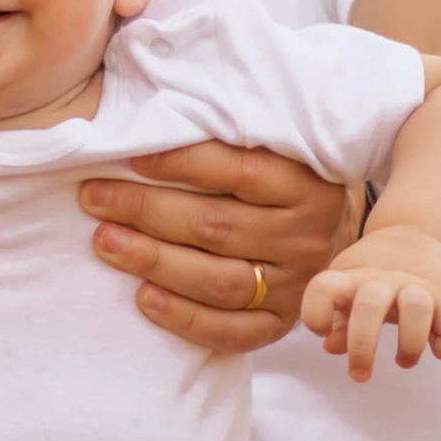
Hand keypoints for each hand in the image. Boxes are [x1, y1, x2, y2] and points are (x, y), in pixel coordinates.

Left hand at [80, 143, 360, 352]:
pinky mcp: (281, 323)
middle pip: (217, 227)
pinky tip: (143, 298)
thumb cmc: (289, 183)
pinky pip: (233, 332)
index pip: (241, 171)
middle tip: (94, 198)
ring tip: (104, 242)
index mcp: (306, 185)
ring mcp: (295, 285)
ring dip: (154, 261)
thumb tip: (158, 107)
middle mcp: (304, 237)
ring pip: (219, 281)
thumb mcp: (280, 149)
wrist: (345, 241)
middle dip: (147, 211)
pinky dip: (184, 318)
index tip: (131, 155)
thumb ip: (232, 132)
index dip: (182, 163)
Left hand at [299, 220, 440, 379]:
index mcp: (353, 276)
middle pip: (369, 307)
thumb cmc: (375, 276)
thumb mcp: (349, 289)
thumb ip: (337, 321)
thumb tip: (331, 347)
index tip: (323, 331)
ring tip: (403, 361)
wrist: (421, 235)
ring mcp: (419, 286)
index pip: (323, 288)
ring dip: (409, 345)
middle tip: (360, 374)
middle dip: (362, 347)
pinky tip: (435, 348)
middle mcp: (385, 278)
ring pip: (417, 309)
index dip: (316, 314)